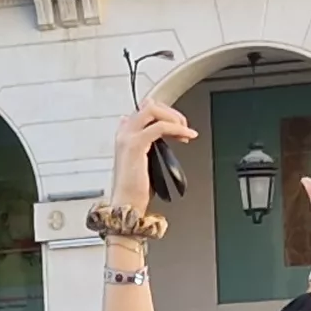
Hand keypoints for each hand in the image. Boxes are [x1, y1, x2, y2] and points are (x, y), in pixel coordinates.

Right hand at [108, 102, 192, 221]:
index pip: (144, 110)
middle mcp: (124, 132)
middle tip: (184, 127)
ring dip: (174, 117)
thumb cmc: (134, 190)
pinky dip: (177, 129)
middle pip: (149, 105)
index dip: (164, 114)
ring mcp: (128, 137)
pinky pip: (160, 127)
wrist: (126, 205)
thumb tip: (158, 137)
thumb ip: (149, 146)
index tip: (178, 128)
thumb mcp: (144, 162)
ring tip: (186, 131)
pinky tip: (187, 136)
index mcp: (124, 135)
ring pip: (153, 110)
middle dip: (171, 113)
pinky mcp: (136, 145)